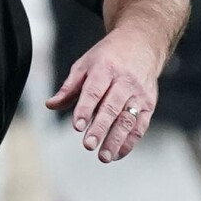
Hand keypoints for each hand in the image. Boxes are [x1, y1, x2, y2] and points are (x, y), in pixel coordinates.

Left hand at [46, 27, 162, 162]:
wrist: (141, 44)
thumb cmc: (108, 56)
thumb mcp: (84, 64)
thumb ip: (69, 88)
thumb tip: (50, 105)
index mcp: (105, 68)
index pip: (94, 91)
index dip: (85, 109)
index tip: (77, 126)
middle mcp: (124, 81)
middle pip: (112, 107)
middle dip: (100, 128)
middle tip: (89, 145)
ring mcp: (139, 93)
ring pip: (128, 119)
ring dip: (116, 140)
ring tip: (104, 156)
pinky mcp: (149, 104)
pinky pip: (141, 125)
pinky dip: (130, 141)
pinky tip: (118, 153)